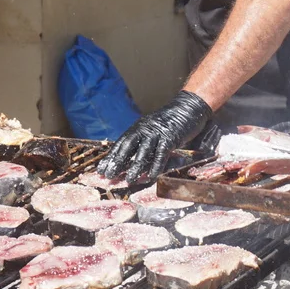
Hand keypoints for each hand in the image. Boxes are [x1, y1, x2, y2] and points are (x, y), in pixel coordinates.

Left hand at [97, 91, 212, 183]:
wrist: (188, 108)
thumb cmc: (169, 123)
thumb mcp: (152, 130)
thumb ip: (142, 143)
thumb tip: (130, 162)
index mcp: (138, 127)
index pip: (121, 143)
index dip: (111, 157)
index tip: (100, 170)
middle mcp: (145, 129)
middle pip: (128, 146)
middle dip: (118, 161)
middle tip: (108, 176)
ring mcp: (158, 133)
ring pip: (144, 152)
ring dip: (135, 167)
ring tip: (128, 180)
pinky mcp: (171, 137)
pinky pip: (161, 154)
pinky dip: (155, 166)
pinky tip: (150, 177)